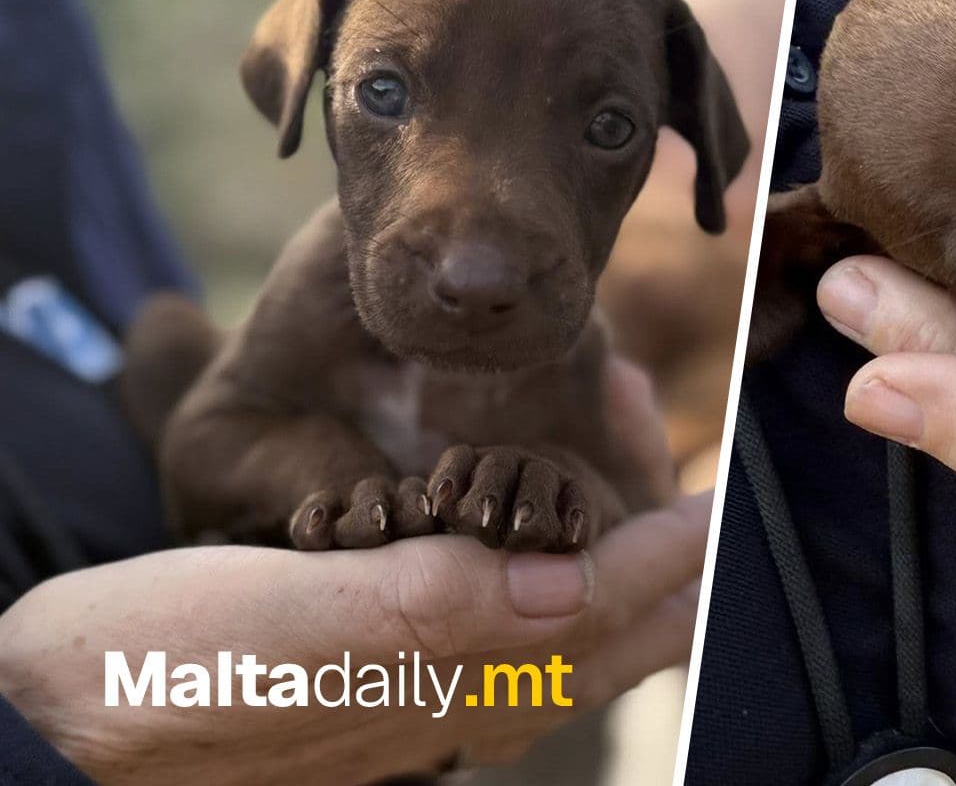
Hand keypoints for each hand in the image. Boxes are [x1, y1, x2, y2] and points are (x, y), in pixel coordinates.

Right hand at [0, 360, 707, 785]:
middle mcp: (470, 697)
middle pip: (615, 611)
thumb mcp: (306, 627)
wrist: (59, 722)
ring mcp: (432, 688)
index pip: (617, 601)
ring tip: (599, 415)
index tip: (715, 470)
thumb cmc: (167, 670)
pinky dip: (531, 534)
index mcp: (467, 683)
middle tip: (641, 408)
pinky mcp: (388, 665)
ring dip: (603, 513)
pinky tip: (511, 493)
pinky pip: (502, 603)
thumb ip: (446, 606)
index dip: (675, 531)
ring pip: (565, 603)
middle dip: (655, 516)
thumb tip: (578, 583)